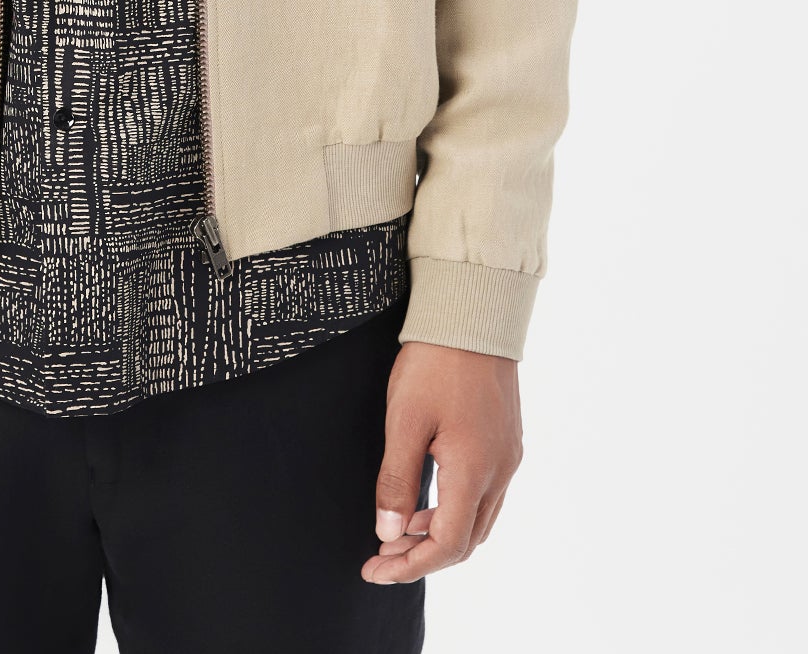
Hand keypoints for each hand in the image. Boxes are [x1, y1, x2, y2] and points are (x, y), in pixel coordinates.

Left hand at [363, 340, 521, 584]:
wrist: (473, 313)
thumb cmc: (435, 363)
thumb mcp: (404, 421)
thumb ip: (397, 481)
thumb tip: (389, 533)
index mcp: (475, 472)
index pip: (447, 545)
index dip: (410, 565)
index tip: (375, 569)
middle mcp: (500, 472)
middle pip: (466, 540)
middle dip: (423, 556)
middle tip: (381, 556)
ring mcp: (508, 457)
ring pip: (477, 519)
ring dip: (440, 534)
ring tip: (398, 530)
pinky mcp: (507, 441)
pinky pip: (485, 494)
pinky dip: (455, 509)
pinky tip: (427, 499)